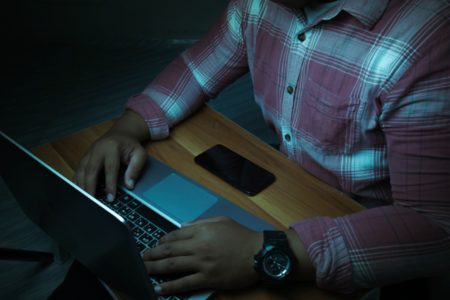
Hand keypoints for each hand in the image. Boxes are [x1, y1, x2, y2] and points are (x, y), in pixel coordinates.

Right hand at [75, 132, 146, 199]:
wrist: (120, 133)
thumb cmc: (130, 145)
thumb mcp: (139, 154)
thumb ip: (136, 168)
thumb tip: (130, 184)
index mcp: (111, 147)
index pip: (110, 168)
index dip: (110, 184)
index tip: (111, 197)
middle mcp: (97, 149)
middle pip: (91, 170)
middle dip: (90, 187)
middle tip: (93, 201)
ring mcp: (88, 153)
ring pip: (81, 171)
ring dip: (82, 186)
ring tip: (86, 199)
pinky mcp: (84, 158)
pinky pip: (78, 171)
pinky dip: (78, 182)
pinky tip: (80, 192)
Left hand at [143, 217, 262, 295]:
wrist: (259, 254)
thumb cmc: (242, 236)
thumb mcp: (222, 221)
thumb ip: (200, 223)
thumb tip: (182, 226)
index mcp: (202, 231)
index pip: (175, 235)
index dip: (162, 240)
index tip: (155, 244)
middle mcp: (198, 246)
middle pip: (169, 250)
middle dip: (152, 254)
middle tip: (141, 258)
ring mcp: (202, 263)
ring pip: (173, 266)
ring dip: (156, 268)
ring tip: (144, 270)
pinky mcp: (208, 278)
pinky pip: (185, 283)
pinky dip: (171, 286)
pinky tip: (160, 288)